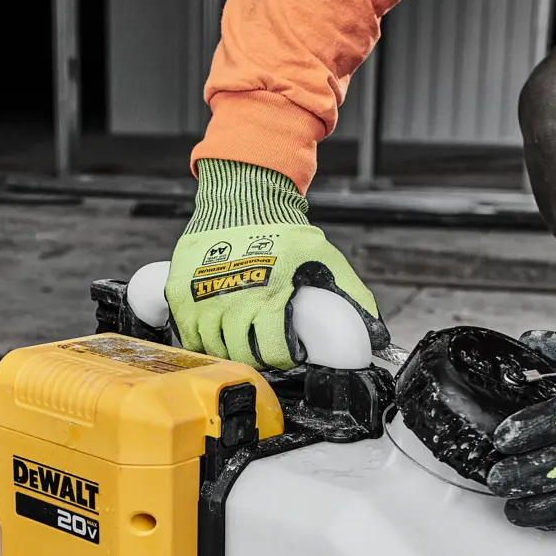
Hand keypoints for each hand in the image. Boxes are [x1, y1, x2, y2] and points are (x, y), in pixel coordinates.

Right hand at [165, 159, 383, 368]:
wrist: (242, 196)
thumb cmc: (282, 228)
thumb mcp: (323, 258)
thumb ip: (350, 295)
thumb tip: (375, 331)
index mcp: (270, 296)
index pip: (273, 351)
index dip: (283, 358)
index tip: (288, 353)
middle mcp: (233, 300)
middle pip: (241, 354)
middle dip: (256, 356)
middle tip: (264, 346)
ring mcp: (203, 297)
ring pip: (212, 348)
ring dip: (227, 348)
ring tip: (241, 337)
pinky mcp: (180, 292)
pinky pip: (186, 334)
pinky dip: (199, 338)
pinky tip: (214, 330)